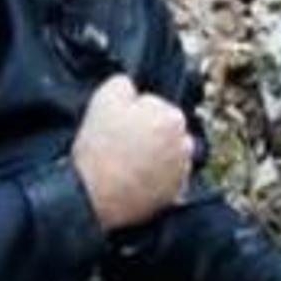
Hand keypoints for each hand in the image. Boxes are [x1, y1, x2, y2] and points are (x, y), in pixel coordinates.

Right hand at [72, 75, 193, 232]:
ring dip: (153, 155)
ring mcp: (183, 172)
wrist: (94, 196)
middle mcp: (186, 144)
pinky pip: (164, 178)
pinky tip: (132, 179)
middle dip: (146, 134)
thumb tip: (130, 85)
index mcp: (173, 118)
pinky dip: (153, 178)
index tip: (117, 127)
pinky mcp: (175, 194)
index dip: (132, 114)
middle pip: (163, 130)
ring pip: (165, 154)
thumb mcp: (104, 99)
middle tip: (120, 146)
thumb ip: (123, 84)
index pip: (152, 106)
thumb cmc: (100, 147)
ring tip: (125, 164)